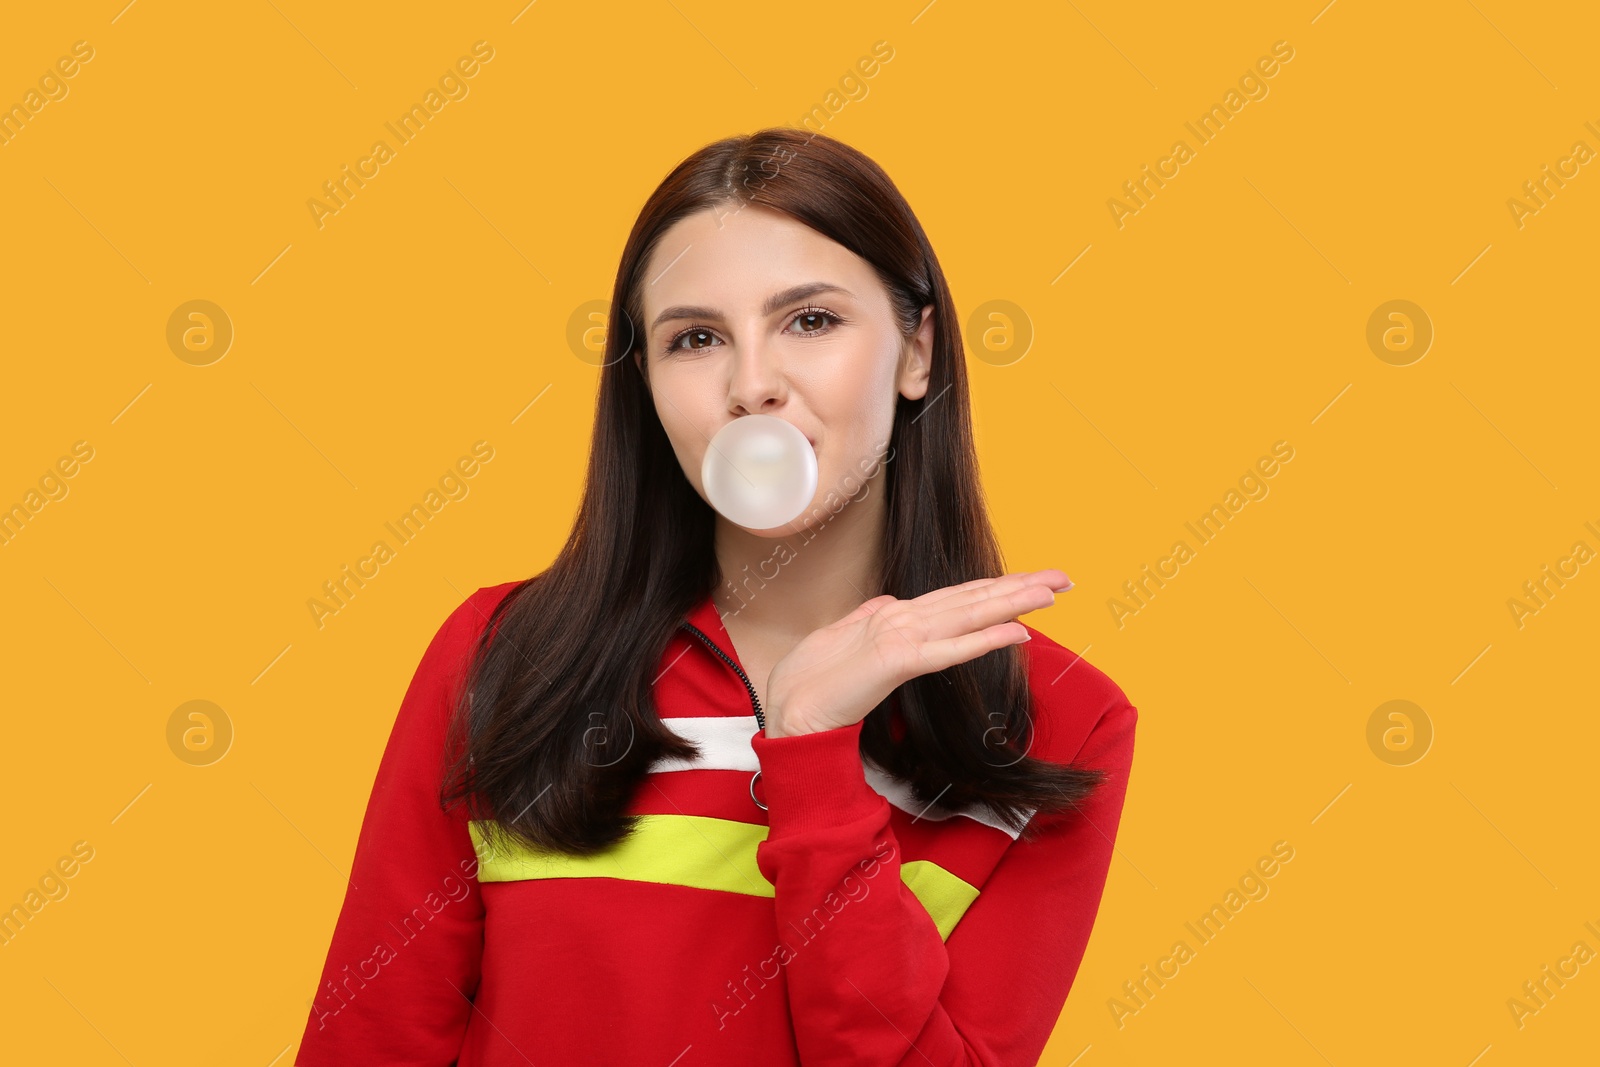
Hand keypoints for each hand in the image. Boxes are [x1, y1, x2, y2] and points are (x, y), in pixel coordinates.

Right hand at [762, 569, 1072, 736]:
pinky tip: (1016, 632)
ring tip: (1051, 593)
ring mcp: (900, 638)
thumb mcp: (846, 642)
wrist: (792, 714)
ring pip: (968, 615)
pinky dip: (985, 639)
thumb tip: (891, 604)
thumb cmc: (814, 684)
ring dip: (1012, 602)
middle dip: (1020, 588)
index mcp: (894, 618)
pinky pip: (950, 650)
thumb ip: (869, 620)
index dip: (996, 588)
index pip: (956, 598)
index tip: (1033, 584)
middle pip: (972, 599)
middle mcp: (902, 620)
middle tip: (1064, 578)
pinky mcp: (896, 662)